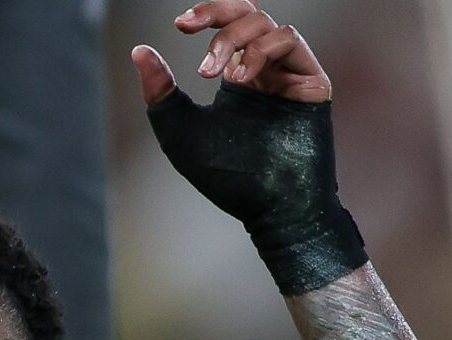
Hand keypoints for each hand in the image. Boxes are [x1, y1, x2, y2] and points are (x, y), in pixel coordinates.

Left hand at [130, 3, 364, 295]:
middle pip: (249, 13)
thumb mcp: (181, 133)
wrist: (271, 208)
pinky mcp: (312, 81)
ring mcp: (291, 75)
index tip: (180, 25)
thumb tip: (139, 51)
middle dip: (217, 12)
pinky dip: (260, 50)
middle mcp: (267, 72)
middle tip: (188, 26)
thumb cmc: (229, 179)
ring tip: (217, 75)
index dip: (207, 15)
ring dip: (232, 40)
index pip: (228, 27)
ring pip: (266, 25)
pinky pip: (289, 41)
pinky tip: (242, 78)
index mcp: (241, 79)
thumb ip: (160, 94)